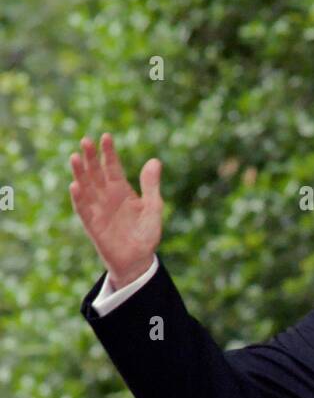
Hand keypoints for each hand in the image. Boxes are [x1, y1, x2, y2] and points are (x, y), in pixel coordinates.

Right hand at [69, 132, 162, 288]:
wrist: (138, 260)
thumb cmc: (146, 234)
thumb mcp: (153, 208)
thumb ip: (151, 186)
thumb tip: (155, 161)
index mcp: (121, 189)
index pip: (112, 166)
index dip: (108, 152)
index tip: (106, 136)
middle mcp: (106, 195)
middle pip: (96, 172)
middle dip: (90, 157)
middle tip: (85, 140)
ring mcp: (97, 209)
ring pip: (85, 187)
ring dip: (80, 173)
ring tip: (75, 157)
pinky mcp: (92, 224)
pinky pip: (83, 209)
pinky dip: (78, 199)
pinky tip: (75, 186)